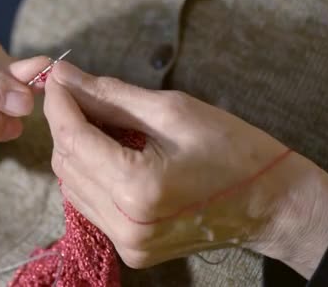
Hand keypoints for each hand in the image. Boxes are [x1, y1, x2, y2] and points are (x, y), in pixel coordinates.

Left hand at [43, 62, 327, 276]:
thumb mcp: (173, 112)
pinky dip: (88, 173)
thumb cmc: (234, 150)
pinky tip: (105, 150)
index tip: (57, 78)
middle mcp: (125, 223)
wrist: (271, 204)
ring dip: (74, 148)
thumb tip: (65, 77)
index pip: (73, 139)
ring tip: (95, 120)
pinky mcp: (131, 249)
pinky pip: (89, 204)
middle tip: (78, 94)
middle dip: (65, 123)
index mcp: (138, 187)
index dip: (59, 103)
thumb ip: (110, 96)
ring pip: (72, 185)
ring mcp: (127, 242)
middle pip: (66, 163)